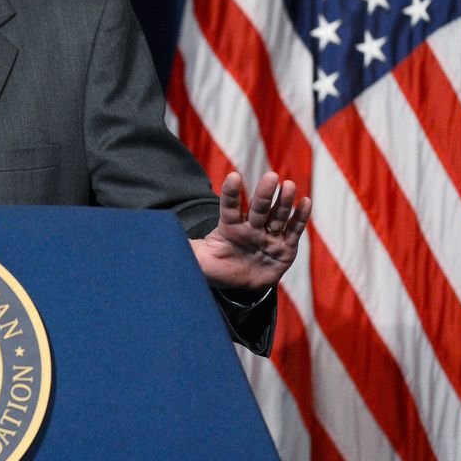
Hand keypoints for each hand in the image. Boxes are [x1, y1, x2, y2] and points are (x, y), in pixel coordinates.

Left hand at [189, 171, 310, 291]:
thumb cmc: (219, 267)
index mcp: (228, 228)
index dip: (230, 194)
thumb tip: (155, 239)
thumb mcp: (199, 261)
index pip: (228, 208)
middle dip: (264, 193)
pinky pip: (293, 232)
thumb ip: (184, 249)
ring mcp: (268, 237)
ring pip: (277, 217)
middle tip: (271, 176)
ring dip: (284, 202)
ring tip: (288, 185)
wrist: (241, 284)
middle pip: (257, 208)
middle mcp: (250, 228)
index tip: (233, 176)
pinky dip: (300, 217)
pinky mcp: (285, 249)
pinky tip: (304, 202)